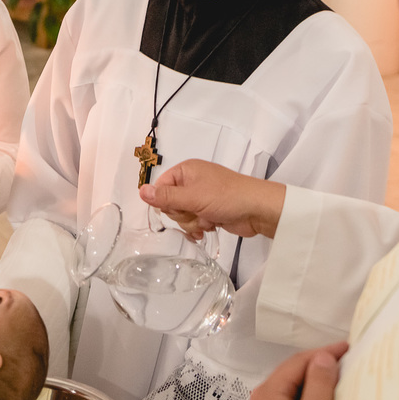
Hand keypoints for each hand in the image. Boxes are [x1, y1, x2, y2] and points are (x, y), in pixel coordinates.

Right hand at [139, 159, 285, 239]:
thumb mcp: (192, 196)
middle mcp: (192, 182)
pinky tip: (208, 229)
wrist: (257, 210)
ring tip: (207, 221)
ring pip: (181, 215)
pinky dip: (198, 227)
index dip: (166, 200)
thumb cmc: (226, 197)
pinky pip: (192, 222)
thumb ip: (165, 196)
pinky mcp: (209, 212)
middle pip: (170, 203)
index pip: (161, 186)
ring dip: (192, 222)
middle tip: (196, 213)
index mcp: (186, 170)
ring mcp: (201, 197)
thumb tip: (141, 191)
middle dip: (182, 214)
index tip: (178, 207)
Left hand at [241, 341, 347, 399]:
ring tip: (333, 385)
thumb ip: (320, 383)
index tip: (347, 348)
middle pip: (287, 377)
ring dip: (308, 388)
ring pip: (285, 396)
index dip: (323, 352)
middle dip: (315, 368)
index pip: (296, 362)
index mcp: (265, 394)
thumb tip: (323, 357)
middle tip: (343, 364)